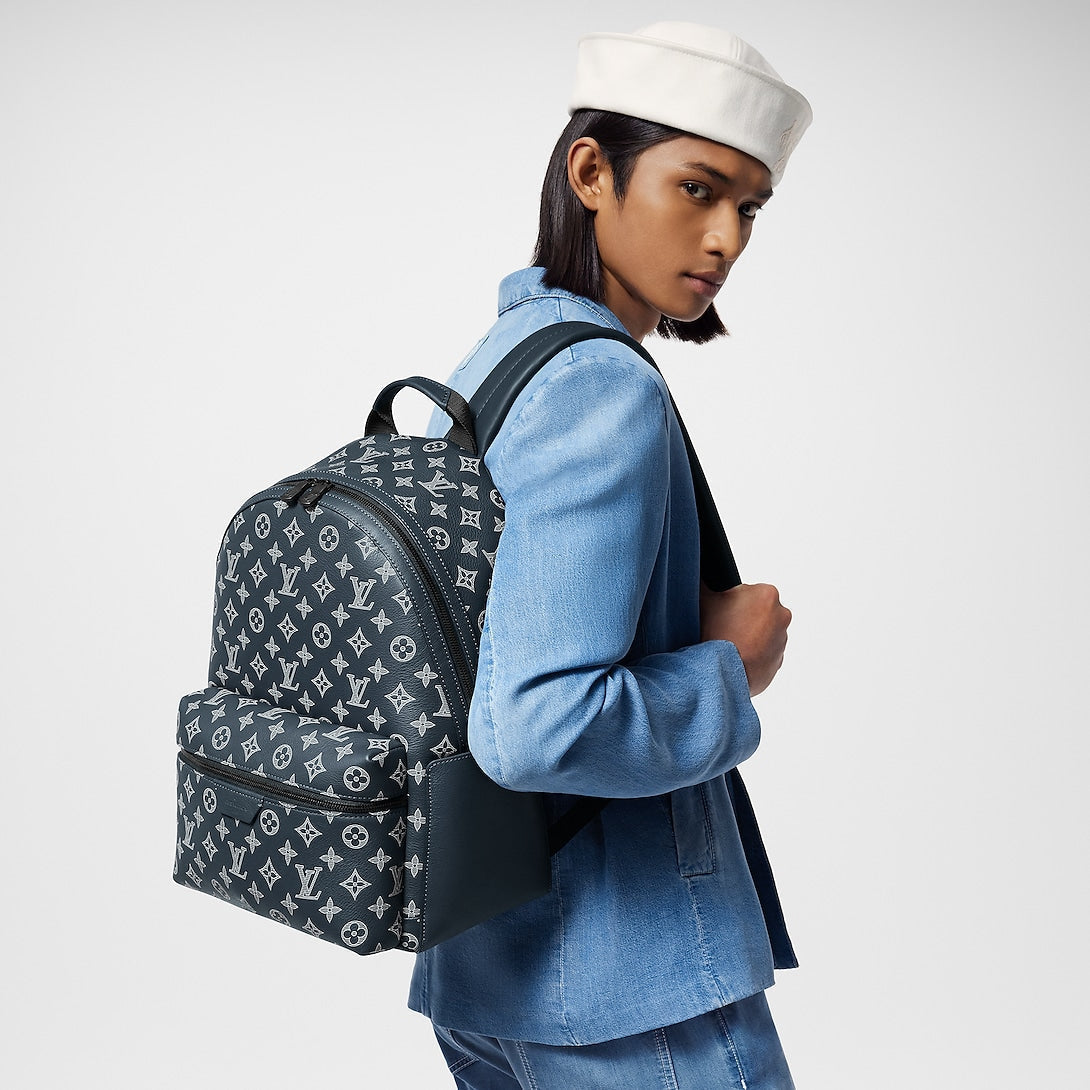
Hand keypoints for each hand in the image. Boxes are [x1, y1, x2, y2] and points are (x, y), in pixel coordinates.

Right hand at [700, 582, 791, 696]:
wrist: (722, 673)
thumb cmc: (716, 634)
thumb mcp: (705, 600)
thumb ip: (706, 582)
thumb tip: (702, 574)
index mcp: (767, 594)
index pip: (750, 592)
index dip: (734, 601)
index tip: (724, 611)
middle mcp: (781, 615)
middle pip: (759, 611)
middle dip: (745, 618)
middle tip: (725, 627)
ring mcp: (782, 639)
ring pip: (763, 633)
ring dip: (750, 636)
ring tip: (729, 644)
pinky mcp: (778, 661)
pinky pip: (764, 653)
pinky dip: (753, 654)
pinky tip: (736, 656)